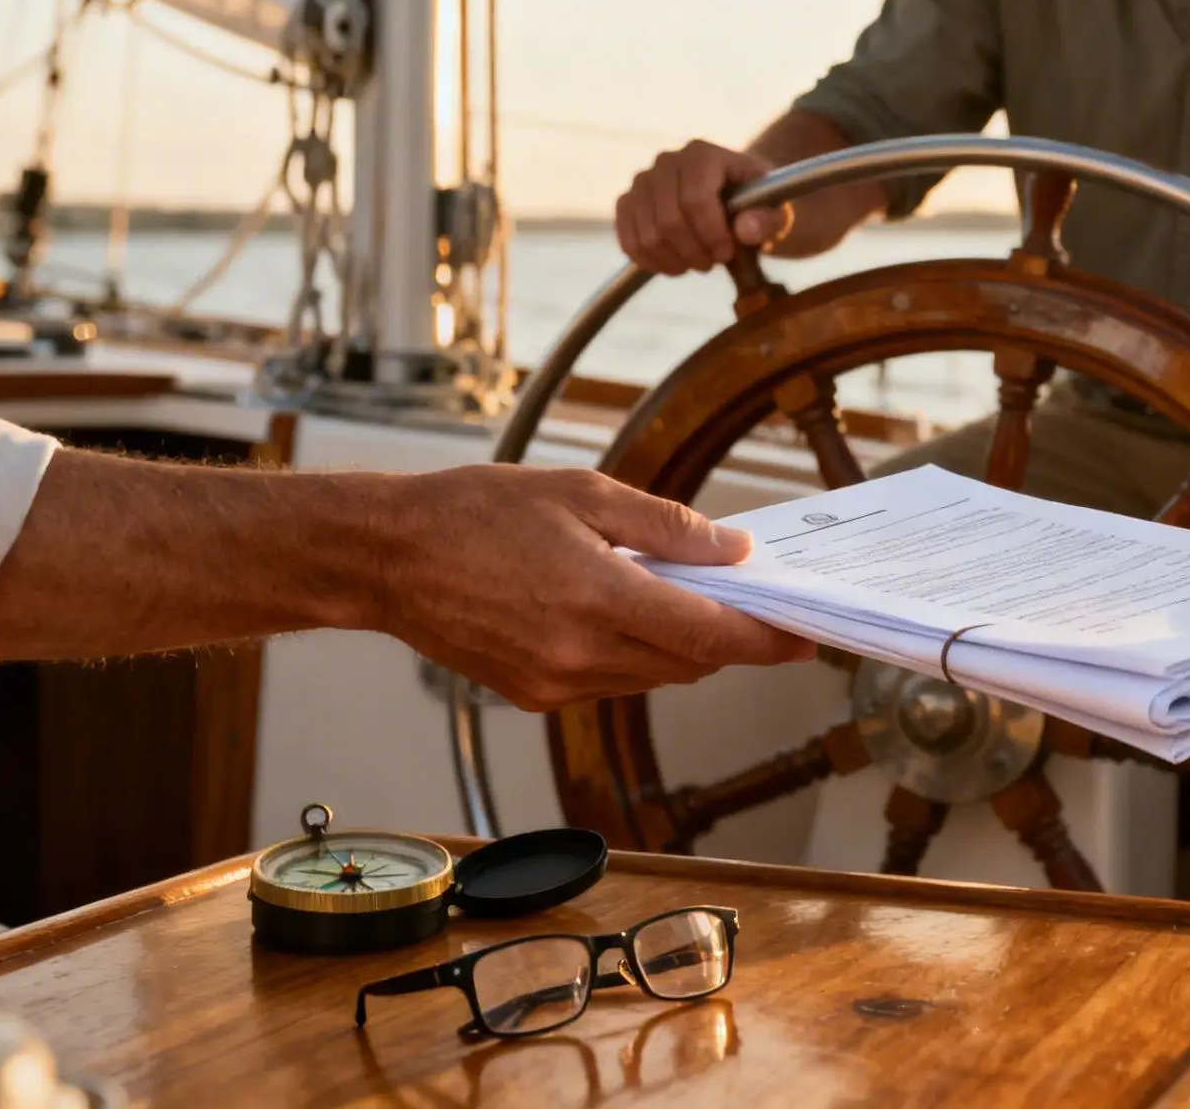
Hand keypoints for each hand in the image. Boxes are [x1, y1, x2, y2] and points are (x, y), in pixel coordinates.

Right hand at [368, 466, 814, 710]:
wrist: (384, 558)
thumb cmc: (475, 511)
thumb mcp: (581, 493)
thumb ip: (665, 527)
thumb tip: (732, 550)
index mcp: (598, 598)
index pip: (710, 636)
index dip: (766, 640)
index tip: (805, 636)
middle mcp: (580, 654)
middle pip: (689, 663)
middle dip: (730, 640)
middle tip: (759, 608)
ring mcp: (554, 683)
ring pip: (652, 677)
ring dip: (681, 647)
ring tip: (688, 600)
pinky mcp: (532, 697)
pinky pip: (610, 683)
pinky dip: (634, 655)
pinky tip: (624, 614)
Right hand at [614, 140, 791, 275]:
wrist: (734, 199)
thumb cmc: (757, 205)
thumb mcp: (777, 211)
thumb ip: (769, 219)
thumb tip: (744, 230)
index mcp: (703, 154)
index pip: (695, 197)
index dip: (710, 233)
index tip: (727, 254)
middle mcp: (667, 162)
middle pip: (669, 219)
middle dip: (694, 252)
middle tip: (714, 262)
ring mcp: (643, 182)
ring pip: (648, 235)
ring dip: (675, 260)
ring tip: (698, 263)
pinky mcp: (628, 204)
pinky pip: (628, 240)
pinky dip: (651, 262)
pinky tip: (675, 265)